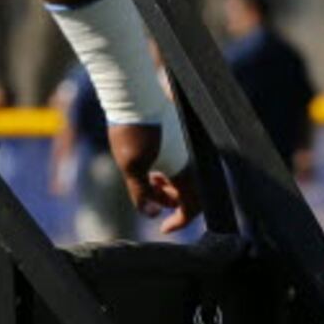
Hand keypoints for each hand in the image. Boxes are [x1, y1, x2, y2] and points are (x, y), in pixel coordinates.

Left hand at [110, 121, 202, 235]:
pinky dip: (167, 169)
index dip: (180, 221)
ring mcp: (187, 146)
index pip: (192, 206)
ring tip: (147, 176)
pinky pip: (180, 161)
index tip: (163, 228)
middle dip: (169, 200)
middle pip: (189, 193)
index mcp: (184, 169)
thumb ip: (142, 194)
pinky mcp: (181, 135)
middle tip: (149, 194)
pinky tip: (149, 162)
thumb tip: (152, 216)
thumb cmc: (131, 131)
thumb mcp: (130, 166)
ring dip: (166, 184)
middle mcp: (191, 158)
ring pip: (184, 176)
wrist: (134, 94)